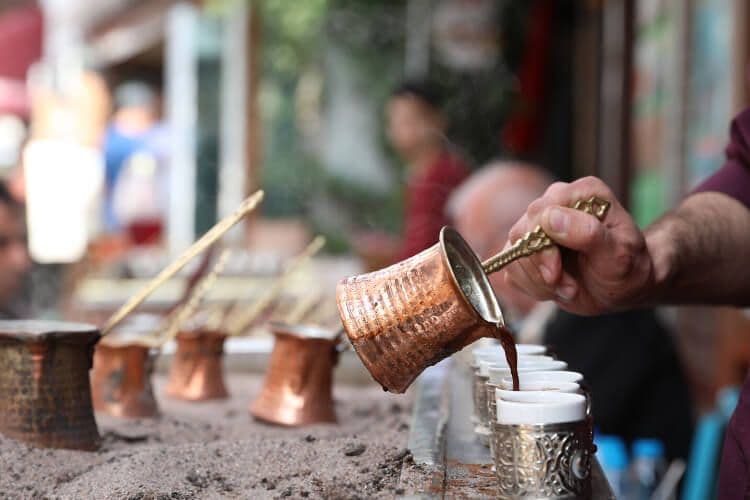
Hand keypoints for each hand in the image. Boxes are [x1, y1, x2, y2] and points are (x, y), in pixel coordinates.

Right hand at [503, 177, 654, 314]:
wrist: (623, 288)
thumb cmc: (628, 268)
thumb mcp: (619, 254)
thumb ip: (588, 233)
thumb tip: (550, 218)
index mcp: (582, 194)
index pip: (540, 213)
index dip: (542, 247)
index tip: (557, 273)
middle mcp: (556, 202)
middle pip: (521, 233)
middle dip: (540, 268)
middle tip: (569, 287)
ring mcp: (538, 225)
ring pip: (512, 254)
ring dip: (538, 281)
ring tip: (569, 288)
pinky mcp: (527, 248)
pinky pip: (512, 269)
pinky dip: (532, 286)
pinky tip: (556, 288)